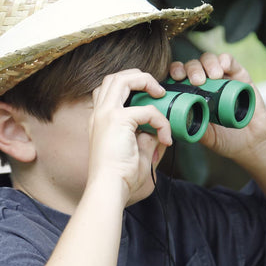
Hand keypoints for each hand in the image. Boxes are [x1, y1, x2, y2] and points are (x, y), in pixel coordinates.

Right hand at [87, 69, 171, 203]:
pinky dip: (162, 121)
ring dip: (145, 81)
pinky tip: (166, 138)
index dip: (131, 88)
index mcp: (100, 121)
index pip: (110, 91)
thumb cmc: (121, 178)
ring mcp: (106, 114)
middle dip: (138, 77)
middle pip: (114, 77)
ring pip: (122, 79)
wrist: (110, 188)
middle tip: (157, 91)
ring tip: (160, 94)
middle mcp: (99, 114)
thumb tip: (160, 130)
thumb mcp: (139, 152)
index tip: (151, 101)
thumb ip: (148, 137)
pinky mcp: (118, 120)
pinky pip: (148, 110)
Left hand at [168, 52, 265, 160]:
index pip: (179, 76)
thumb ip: (194, 127)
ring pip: (209, 59)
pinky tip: (223, 67)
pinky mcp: (240, 75)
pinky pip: (229, 60)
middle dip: (192, 69)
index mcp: (193, 94)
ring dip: (208, 64)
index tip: (176, 78)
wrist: (252, 142)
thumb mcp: (206, 136)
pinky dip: (224, 60)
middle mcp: (206, 82)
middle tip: (197, 81)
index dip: (175, 72)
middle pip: (192, 65)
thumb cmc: (226, 138)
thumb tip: (178, 122)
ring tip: (212, 76)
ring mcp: (222, 77)